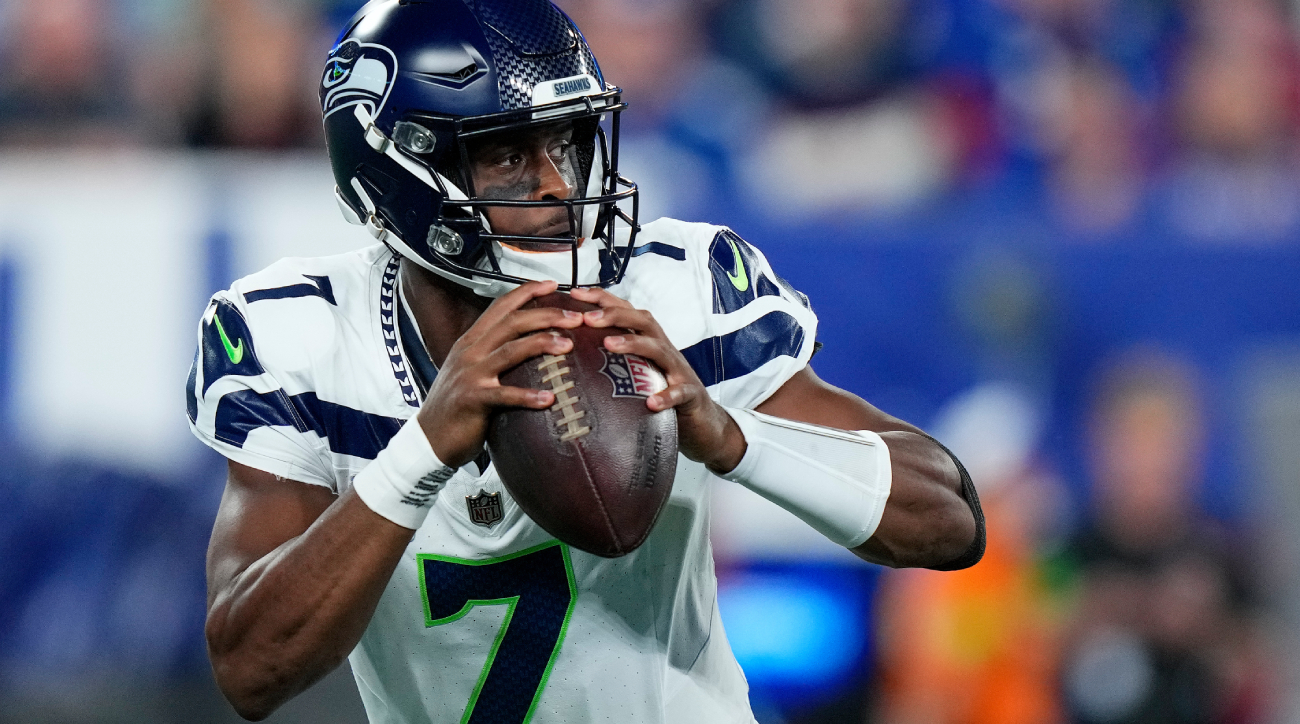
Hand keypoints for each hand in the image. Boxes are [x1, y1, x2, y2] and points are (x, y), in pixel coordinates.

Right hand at [417, 281, 583, 466]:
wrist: (429, 437)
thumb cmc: (456, 405)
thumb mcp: (470, 370)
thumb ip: (492, 354)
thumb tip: (526, 344)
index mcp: (471, 341)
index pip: (501, 307)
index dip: (527, 292)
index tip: (554, 285)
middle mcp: (470, 352)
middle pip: (512, 322)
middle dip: (546, 315)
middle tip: (575, 317)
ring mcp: (470, 374)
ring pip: (510, 350)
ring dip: (541, 343)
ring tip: (568, 345)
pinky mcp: (472, 400)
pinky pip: (504, 395)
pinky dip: (527, 396)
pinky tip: (549, 398)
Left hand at [568, 287, 746, 473]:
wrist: (701, 418)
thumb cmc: (662, 389)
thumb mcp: (637, 369)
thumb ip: (613, 357)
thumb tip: (572, 350)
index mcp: (648, 340)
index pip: (627, 310)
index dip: (602, 299)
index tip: (575, 295)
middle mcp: (663, 348)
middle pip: (643, 320)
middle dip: (614, 314)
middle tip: (587, 318)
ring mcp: (678, 369)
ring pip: (657, 348)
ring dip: (633, 343)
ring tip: (609, 345)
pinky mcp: (690, 393)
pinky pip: (679, 392)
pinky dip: (666, 395)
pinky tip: (651, 402)